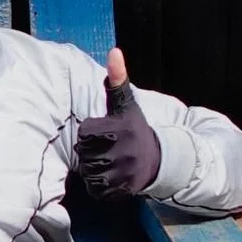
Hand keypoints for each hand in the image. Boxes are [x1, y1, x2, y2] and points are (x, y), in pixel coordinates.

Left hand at [75, 47, 160, 200]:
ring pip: (88, 173)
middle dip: (90, 152)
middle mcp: (122, 152)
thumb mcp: (126, 105)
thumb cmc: (134, 129)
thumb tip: (114, 51)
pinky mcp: (121, 190)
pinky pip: (96, 190)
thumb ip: (117, 80)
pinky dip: (98, 186)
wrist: (158, 159)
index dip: (90, 134)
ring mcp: (122, 173)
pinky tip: (111, 176)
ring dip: (93, 170)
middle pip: (83, 154)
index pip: (84, 134)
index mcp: (119, 129)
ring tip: (109, 162)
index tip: (105, 133)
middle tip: (107, 149)